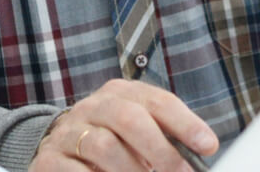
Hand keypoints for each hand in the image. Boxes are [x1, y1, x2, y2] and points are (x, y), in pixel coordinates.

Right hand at [33, 79, 216, 171]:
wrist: (58, 148)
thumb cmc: (112, 141)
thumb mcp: (138, 131)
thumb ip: (164, 139)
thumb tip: (199, 156)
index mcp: (121, 94)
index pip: (158, 101)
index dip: (186, 123)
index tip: (208, 145)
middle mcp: (94, 107)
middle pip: (129, 118)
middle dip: (159, 149)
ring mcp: (70, 132)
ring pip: (104, 146)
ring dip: (131, 170)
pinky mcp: (51, 159)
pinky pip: (78, 171)